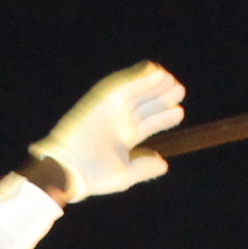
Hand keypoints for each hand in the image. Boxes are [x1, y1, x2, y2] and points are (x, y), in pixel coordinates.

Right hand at [26, 62, 184, 201]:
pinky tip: (157, 72)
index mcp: (123, 138)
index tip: (179, 111)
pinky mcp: (101, 100)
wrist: (68, 169)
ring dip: (153, 84)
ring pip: (136, 92)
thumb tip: (164, 163)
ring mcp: (110, 109)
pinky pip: (123, 84)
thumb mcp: (124, 175)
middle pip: (145, 104)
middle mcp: (118, 121)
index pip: (148, 122)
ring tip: (171, 80)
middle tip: (179, 91)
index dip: (164, 116)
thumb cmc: (93, 176)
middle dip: (162, 97)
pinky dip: (139, 77)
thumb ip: (144, 168)